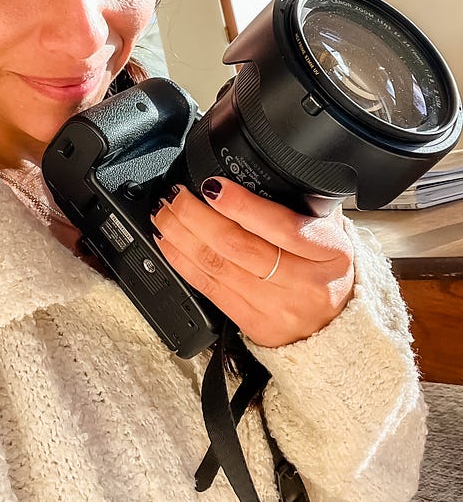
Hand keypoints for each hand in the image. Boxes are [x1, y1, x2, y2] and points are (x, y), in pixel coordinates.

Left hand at [151, 177, 354, 347]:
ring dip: (182, 235)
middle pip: (238, 246)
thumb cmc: (328, 271)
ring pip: (217, 266)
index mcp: (329, 252)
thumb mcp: (331, 233)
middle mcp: (304, 283)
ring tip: (165, 214)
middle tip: (177, 195)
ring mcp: (277, 307)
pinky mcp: (253, 324)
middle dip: (196, 216)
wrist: (337, 327)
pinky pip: (209, 289)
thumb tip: (257, 173)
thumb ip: (302, 206)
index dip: (242, 205)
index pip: (282, 226)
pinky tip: (169, 243)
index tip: (214, 185)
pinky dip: (182, 262)